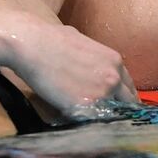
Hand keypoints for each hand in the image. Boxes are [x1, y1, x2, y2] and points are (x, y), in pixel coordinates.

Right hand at [8, 19, 138, 115]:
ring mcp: (102, 93)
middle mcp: (114, 77)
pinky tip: (72, 112)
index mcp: (114, 60)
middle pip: (126, 101)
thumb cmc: (49, 37)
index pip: (127, 85)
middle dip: (116, 106)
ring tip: (85, 110)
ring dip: (101, 113)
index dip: (119, 94)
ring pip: (112, 113)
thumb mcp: (80, 40)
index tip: (113, 100)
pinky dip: (85, 119)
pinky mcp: (86, 106)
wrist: (31, 44)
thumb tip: (87, 64)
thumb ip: (92, 56)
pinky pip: (92, 119)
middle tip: (101, 109)